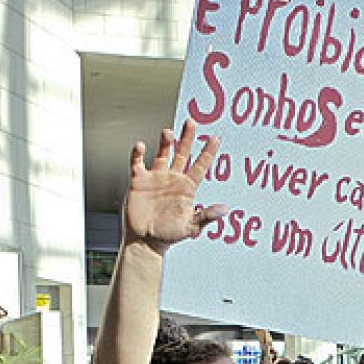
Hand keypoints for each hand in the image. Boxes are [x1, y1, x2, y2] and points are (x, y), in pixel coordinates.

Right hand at [122, 121, 226, 251]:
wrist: (145, 241)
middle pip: (182, 153)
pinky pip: (138, 163)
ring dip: (165, 142)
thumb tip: (225, 209)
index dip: (208, 152)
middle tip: (192, 122)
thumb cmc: (168, 235)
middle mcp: (172, 179)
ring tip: (168, 132)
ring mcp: (156, 178)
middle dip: (187, 138)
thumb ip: (207, 217)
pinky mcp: (139, 181)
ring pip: (162, 154)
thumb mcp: (191, 227)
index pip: (200, 166)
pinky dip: (138, 154)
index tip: (216, 138)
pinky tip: (141, 146)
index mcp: (186, 188)